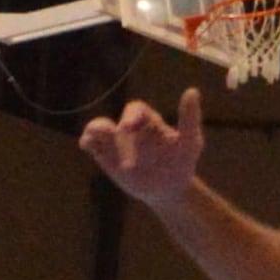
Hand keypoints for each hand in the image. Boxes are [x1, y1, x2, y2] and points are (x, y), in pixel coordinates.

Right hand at [79, 88, 207, 207]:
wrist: (168, 189)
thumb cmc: (181, 163)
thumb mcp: (190, 142)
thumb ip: (189, 118)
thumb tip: (192, 90)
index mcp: (148, 121)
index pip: (136, 109)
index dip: (132, 114)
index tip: (131, 126)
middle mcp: (130, 127)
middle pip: (115, 119)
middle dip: (116, 125)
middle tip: (122, 135)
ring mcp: (116, 141)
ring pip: (99, 127)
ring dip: (95, 129)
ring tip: (93, 137)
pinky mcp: (105, 155)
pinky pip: (91, 143)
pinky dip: (87, 141)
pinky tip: (87, 146)